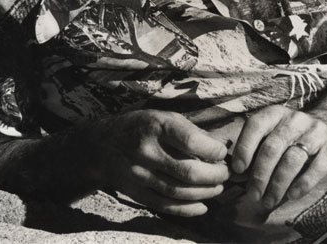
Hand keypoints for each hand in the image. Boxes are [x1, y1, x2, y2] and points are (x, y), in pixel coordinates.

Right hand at [87, 110, 229, 216]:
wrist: (101, 145)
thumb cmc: (139, 127)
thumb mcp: (162, 117)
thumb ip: (189, 130)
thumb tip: (218, 145)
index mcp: (156, 126)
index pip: (191, 141)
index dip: (213, 150)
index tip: (221, 152)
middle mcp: (147, 151)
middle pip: (188, 171)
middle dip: (214, 175)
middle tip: (224, 173)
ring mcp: (140, 175)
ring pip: (179, 192)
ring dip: (205, 193)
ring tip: (217, 187)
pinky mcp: (136, 193)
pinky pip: (166, 206)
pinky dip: (188, 210)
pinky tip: (202, 205)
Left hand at [231, 105, 326, 210]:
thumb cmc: (293, 136)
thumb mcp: (274, 133)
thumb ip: (256, 149)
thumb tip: (237, 175)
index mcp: (275, 114)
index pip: (256, 125)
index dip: (245, 147)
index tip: (238, 170)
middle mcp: (294, 119)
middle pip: (272, 147)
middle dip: (260, 174)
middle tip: (253, 195)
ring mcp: (315, 132)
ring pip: (292, 160)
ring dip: (277, 184)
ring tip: (268, 201)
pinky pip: (315, 168)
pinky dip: (302, 184)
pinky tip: (291, 196)